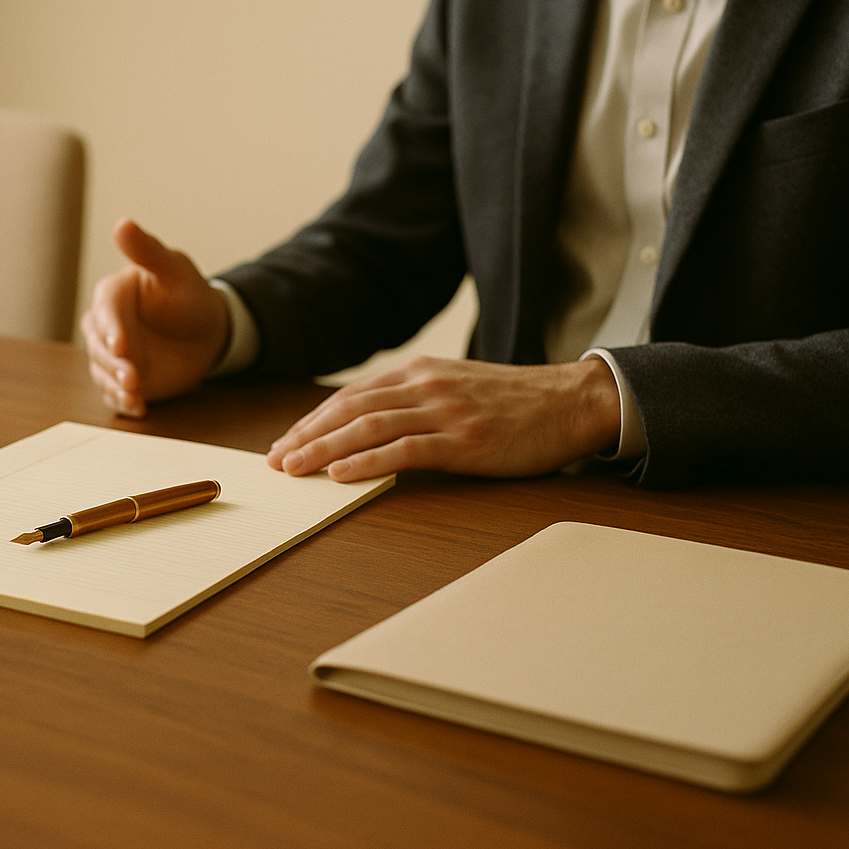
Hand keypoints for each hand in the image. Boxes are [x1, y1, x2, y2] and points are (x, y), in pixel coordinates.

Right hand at [81, 218, 228, 417]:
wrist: (208, 331)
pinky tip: (138, 408)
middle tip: (133, 377)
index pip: (104, 313)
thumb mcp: (174, 270)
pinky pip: (117, 393)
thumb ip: (147, 252)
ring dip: (117, 386)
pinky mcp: (124, 380)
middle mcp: (106, 327)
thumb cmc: (188, 294)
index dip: (110, 329)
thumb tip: (122, 223)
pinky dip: (125, 402)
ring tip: (135, 397)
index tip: (120, 345)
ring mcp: (114, 356)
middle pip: (99, 348)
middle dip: (114, 364)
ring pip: (105, 373)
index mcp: (112, 296)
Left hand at [267, 355, 621, 480]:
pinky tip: (340, 475)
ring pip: (369, 427)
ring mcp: (445, 412)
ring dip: (325, 449)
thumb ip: (415, 401)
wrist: (571, 402)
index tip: (286, 442)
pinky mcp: (464, 441)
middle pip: (350, 409)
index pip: (351, 396)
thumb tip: (369, 426)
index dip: (313, 420)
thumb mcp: (456, 388)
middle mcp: (425, 386)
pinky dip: (367, 462)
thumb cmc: (514, 403)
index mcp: (420, 373)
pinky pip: (404, 450)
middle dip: (307, 435)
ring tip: (295, 468)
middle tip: (277, 460)